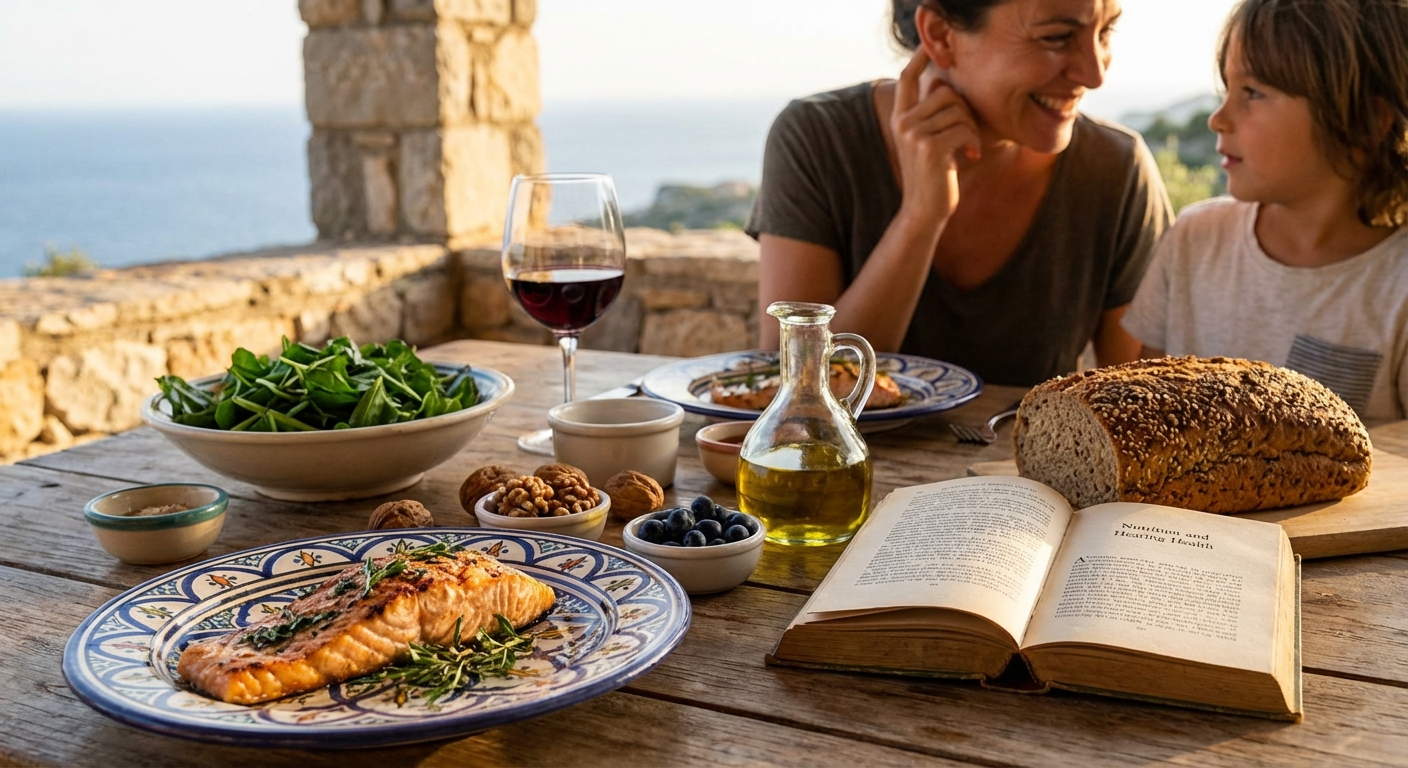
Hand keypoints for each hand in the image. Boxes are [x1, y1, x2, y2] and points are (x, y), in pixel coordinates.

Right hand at [890, 49, 980, 221]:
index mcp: (900, 118)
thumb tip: (940, 84)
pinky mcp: (930, 147)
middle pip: (944, 91)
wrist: (924, 211)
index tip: (929, 46)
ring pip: (957, 109)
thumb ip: (931, 114)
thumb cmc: (932, 175)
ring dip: (970, 128)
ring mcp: (914, 134)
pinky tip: (970, 155)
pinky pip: (963, 128)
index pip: (908, 78)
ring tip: (967, 147)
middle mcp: (902, 122)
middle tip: (966, 134)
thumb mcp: (928, 141)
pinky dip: (973, 141)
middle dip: (964, 110)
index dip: (919, 58)